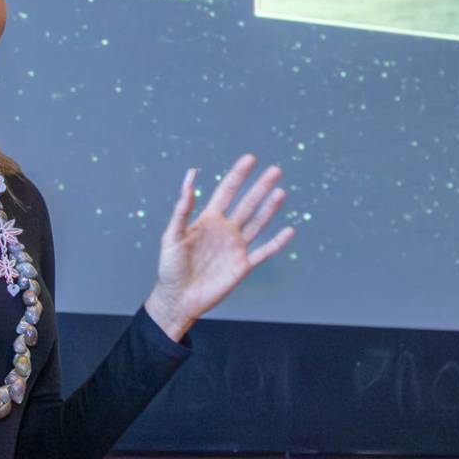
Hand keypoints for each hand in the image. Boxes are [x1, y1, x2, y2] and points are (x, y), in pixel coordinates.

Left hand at [145, 154, 294, 342]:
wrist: (177, 299)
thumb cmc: (170, 268)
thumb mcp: (172, 235)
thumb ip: (183, 208)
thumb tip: (190, 178)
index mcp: (208, 220)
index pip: (226, 191)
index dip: (238, 175)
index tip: (250, 159)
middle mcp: (225, 230)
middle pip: (247, 204)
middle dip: (260, 186)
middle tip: (276, 170)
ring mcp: (235, 247)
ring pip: (257, 223)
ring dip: (270, 208)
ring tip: (281, 192)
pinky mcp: (243, 266)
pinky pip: (264, 252)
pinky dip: (277, 242)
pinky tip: (289, 230)